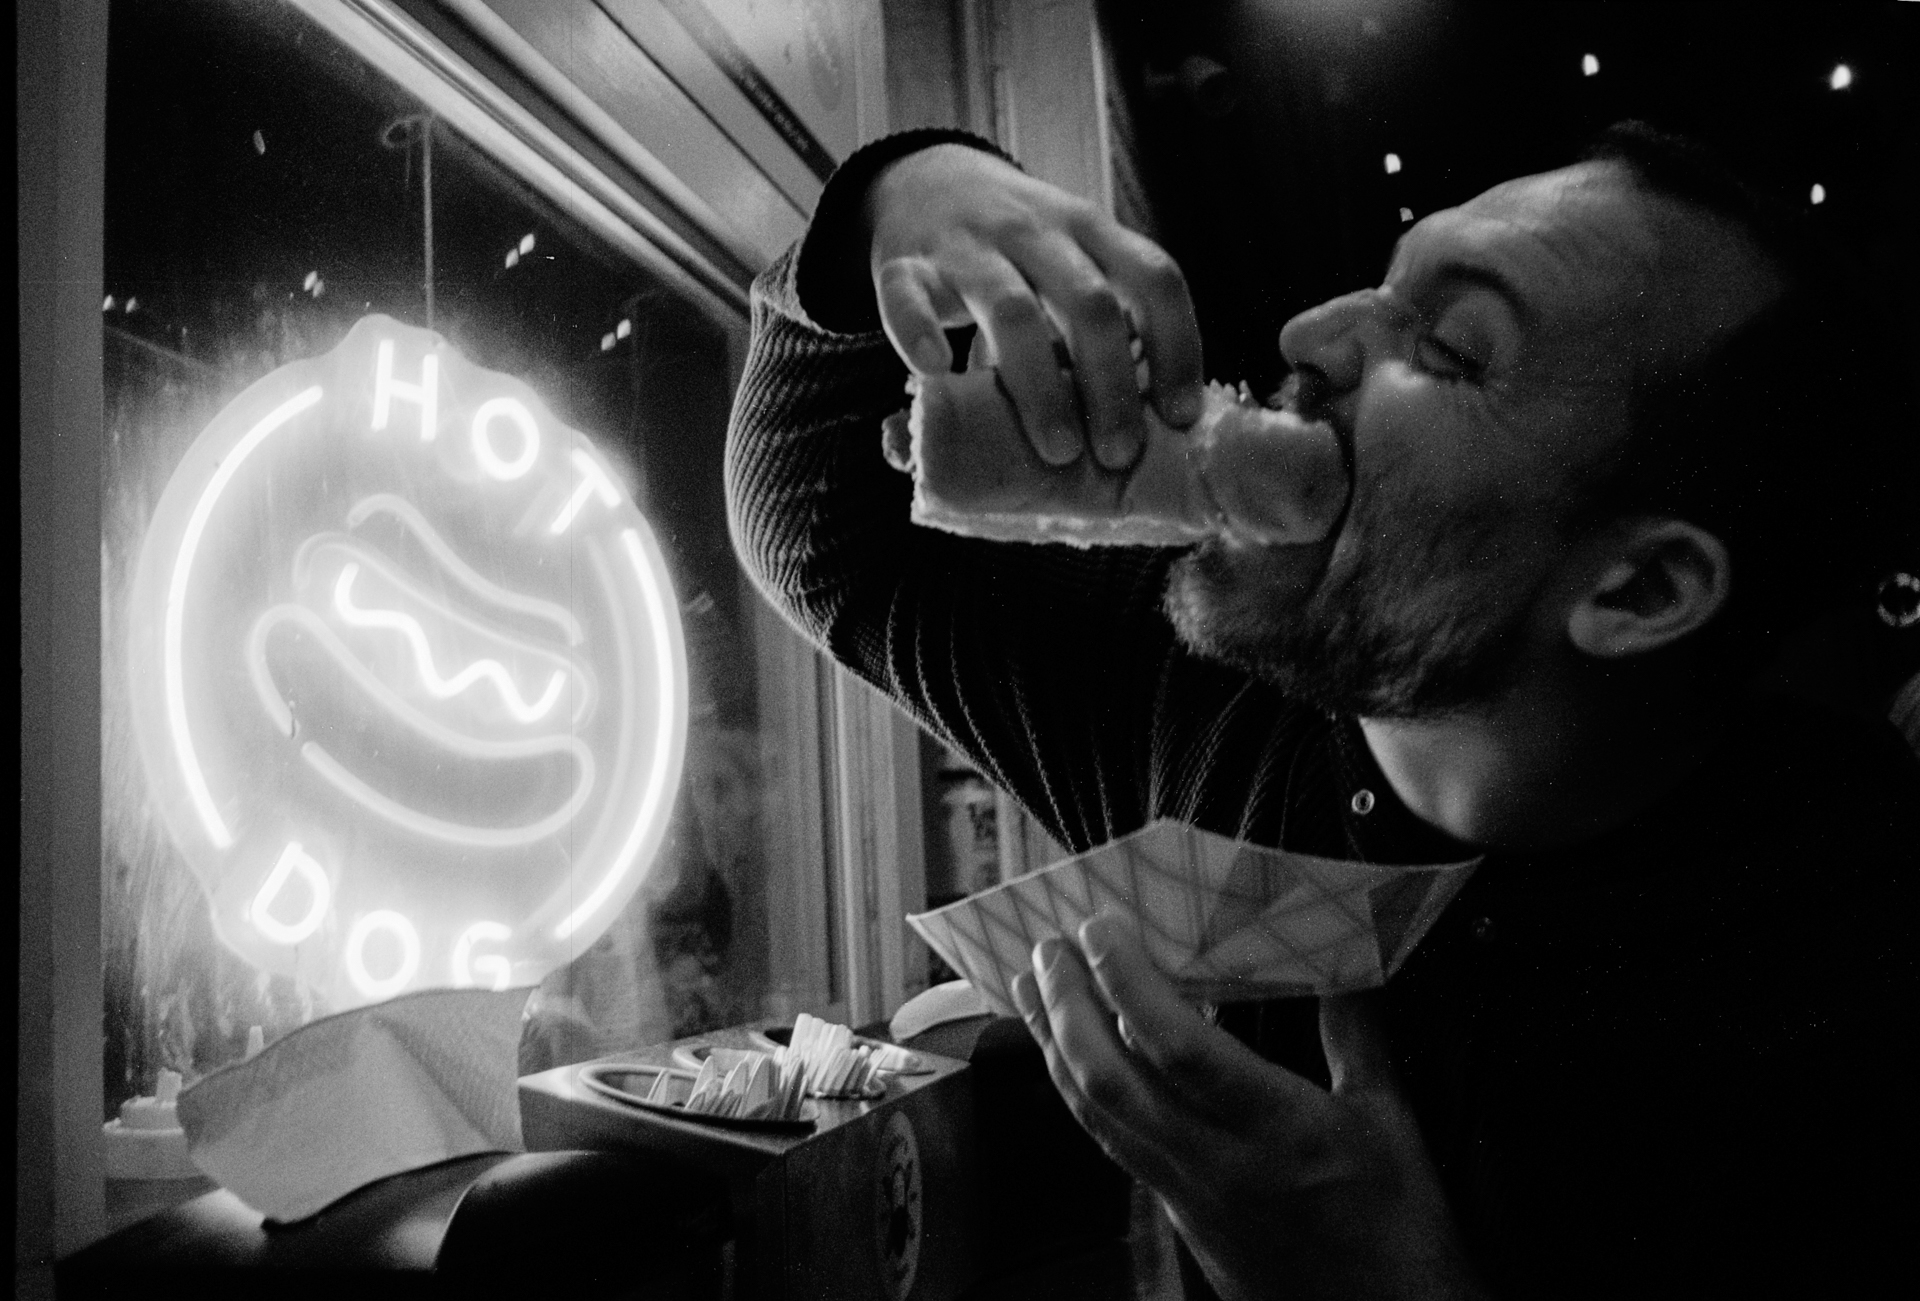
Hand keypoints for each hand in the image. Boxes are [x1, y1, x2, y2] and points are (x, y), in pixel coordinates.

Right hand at [863, 143, 1205, 470]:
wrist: (925, 181)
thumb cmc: (1016, 249)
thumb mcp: (1072, 259)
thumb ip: (1103, 322)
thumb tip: (1151, 422)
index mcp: (1091, 230)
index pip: (1154, 278)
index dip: (1178, 347)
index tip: (1180, 416)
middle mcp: (1037, 232)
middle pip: (1090, 306)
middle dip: (1112, 387)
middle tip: (1118, 454)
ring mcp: (970, 246)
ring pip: (1012, 312)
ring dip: (1041, 387)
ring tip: (1058, 449)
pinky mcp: (905, 264)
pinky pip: (908, 297)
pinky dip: (918, 334)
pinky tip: (934, 372)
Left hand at [1010, 915, 1487, 1300]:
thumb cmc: (1398, 1225)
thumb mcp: (1390, 1119)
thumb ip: (1354, 1031)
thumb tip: (1344, 955)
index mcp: (1278, 1129)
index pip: (1180, 1049)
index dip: (1131, 985)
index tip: (1101, 929)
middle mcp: (1217, 1162)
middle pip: (1114, 1081)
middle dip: (1068, 1009)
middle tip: (1046, 948)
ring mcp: (1187, 1194)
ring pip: (1097, 1115)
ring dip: (1054, 1046)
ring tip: (1031, 989)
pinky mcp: (1175, 1213)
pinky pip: (1110, 1143)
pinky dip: (1078, 1090)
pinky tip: (1066, 1057)